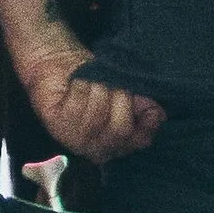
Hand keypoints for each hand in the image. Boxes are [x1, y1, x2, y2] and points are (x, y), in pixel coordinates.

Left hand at [18, 37, 164, 164]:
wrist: (59, 63)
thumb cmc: (94, 80)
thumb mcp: (126, 92)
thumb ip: (145, 106)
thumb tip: (158, 115)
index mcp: (117, 144)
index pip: (140, 140)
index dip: (146, 121)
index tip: (141, 98)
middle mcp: (96, 149)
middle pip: (120, 130)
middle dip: (120, 99)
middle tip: (111, 83)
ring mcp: (74, 140)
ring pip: (98, 117)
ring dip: (98, 90)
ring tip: (92, 81)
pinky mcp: (56, 126)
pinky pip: (76, 108)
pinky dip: (80, 88)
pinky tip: (76, 83)